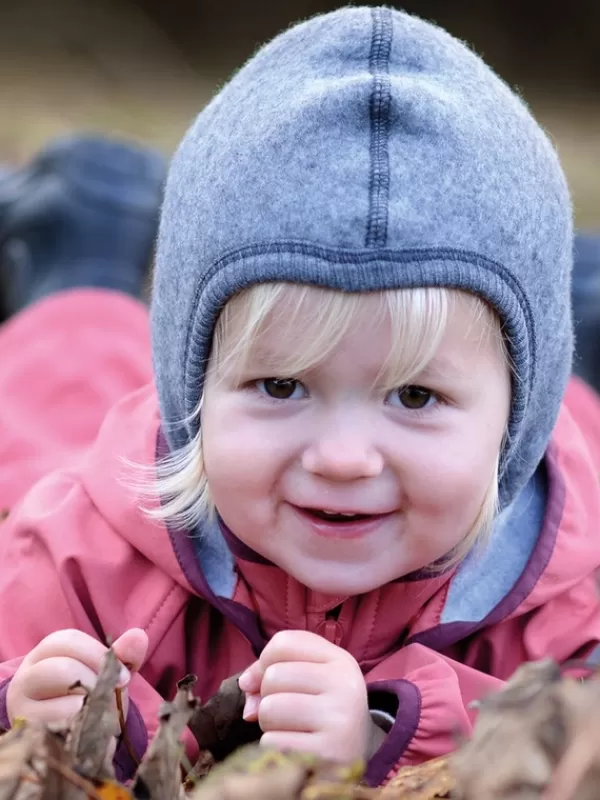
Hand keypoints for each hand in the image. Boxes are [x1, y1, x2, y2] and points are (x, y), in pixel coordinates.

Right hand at [7, 628, 147, 727]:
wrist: (59, 731)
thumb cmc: (82, 693)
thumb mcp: (101, 672)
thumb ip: (121, 655)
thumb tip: (138, 636)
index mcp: (46, 653)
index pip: (69, 641)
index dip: (99, 655)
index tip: (125, 676)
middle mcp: (27, 676)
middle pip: (62, 669)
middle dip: (96, 684)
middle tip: (114, 698)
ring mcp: (22, 708)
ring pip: (61, 706)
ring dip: (91, 712)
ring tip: (102, 717)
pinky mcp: (28, 736)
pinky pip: (61, 735)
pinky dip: (84, 734)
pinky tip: (92, 735)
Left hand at [238, 630, 376, 762]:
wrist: (356, 756)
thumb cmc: (323, 710)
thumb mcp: (310, 678)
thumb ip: (274, 668)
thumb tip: (245, 684)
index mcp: (341, 662)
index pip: (284, 643)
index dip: (264, 661)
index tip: (270, 679)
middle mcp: (345, 687)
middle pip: (274, 676)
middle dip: (267, 696)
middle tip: (287, 712)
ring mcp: (339, 721)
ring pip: (269, 708)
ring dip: (268, 723)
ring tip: (290, 730)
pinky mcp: (326, 754)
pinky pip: (272, 742)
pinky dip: (274, 747)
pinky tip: (295, 749)